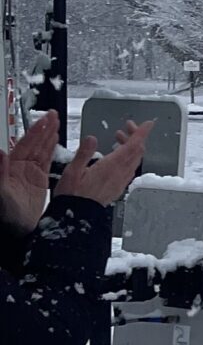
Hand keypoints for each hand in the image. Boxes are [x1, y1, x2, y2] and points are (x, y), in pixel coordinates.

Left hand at [0, 109, 59, 236]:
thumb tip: (0, 153)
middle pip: (33, 143)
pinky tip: (55, 140)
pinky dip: (51, 149)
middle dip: (43, 128)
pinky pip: (46, 160)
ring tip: (56, 122)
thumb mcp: (1, 192)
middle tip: (53, 115)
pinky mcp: (38, 180)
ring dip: (48, 135)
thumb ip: (0, 173)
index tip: (44, 120)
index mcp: (11, 167)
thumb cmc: (5, 212)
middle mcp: (20, 167)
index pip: (25, 144)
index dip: (35, 132)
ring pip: (40, 149)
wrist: (15, 229)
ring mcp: (29, 172)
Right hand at [52, 119, 154, 206]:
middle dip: (136, 136)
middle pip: (137, 151)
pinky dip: (128, 157)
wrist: (77, 216)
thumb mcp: (72, 171)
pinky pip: (130, 168)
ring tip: (119, 137)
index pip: (132, 146)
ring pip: (135, 160)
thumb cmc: (72, 195)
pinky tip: (117, 155)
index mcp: (111, 167)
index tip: (148, 124)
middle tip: (127, 127)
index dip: (141, 133)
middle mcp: (120, 173)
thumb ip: (83, 153)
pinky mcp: (119, 186)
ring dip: (132, 146)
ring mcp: (121, 181)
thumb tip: (92, 138)